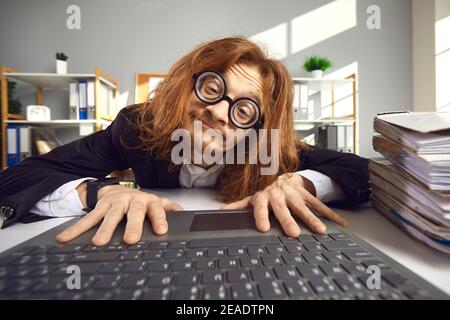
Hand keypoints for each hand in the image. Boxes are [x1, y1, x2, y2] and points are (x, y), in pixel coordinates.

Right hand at [56, 185, 182, 245]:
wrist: (117, 189)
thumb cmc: (139, 201)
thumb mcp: (156, 203)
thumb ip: (168, 208)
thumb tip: (183, 213)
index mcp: (147, 202)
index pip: (156, 210)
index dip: (159, 219)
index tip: (161, 230)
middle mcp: (131, 201)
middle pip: (132, 213)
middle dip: (131, 226)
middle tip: (130, 240)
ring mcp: (114, 204)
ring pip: (108, 216)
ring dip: (103, 229)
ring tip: (99, 242)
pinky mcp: (99, 207)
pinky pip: (87, 219)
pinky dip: (76, 229)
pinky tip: (66, 238)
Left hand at [221, 173, 347, 236]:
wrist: (283, 172)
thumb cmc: (266, 188)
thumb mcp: (252, 194)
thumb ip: (238, 204)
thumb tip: (221, 213)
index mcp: (264, 197)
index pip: (261, 207)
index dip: (261, 217)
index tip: (264, 228)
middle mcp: (279, 195)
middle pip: (284, 209)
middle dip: (289, 221)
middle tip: (294, 234)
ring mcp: (295, 195)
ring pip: (304, 207)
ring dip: (313, 219)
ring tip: (320, 231)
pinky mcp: (307, 194)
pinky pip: (320, 204)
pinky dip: (331, 214)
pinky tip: (341, 224)